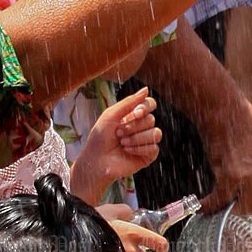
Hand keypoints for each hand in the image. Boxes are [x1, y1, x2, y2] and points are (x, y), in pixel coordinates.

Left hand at [70, 87, 161, 205]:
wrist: (96, 161)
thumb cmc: (100, 138)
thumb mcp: (111, 115)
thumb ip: (129, 101)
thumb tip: (146, 89)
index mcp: (133, 116)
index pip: (150, 104)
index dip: (145, 107)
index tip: (135, 113)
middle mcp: (142, 127)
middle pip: (151, 119)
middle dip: (134, 127)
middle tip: (118, 133)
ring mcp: (146, 141)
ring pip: (156, 133)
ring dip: (136, 138)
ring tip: (122, 143)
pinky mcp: (148, 155)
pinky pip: (154, 148)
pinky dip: (139, 149)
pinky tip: (128, 151)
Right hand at [100, 208, 170, 251]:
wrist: (73, 236)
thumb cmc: (93, 221)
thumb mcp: (111, 210)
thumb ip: (126, 212)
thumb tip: (130, 215)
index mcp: (135, 234)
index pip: (160, 244)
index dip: (162, 246)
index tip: (162, 247)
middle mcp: (130, 250)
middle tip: (134, 250)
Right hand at [201, 102, 251, 212]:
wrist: (227, 112)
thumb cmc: (248, 127)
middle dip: (250, 202)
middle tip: (240, 195)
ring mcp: (251, 177)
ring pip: (243, 206)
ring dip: (232, 202)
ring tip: (225, 196)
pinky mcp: (230, 177)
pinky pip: (219, 201)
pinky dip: (210, 205)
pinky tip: (204, 205)